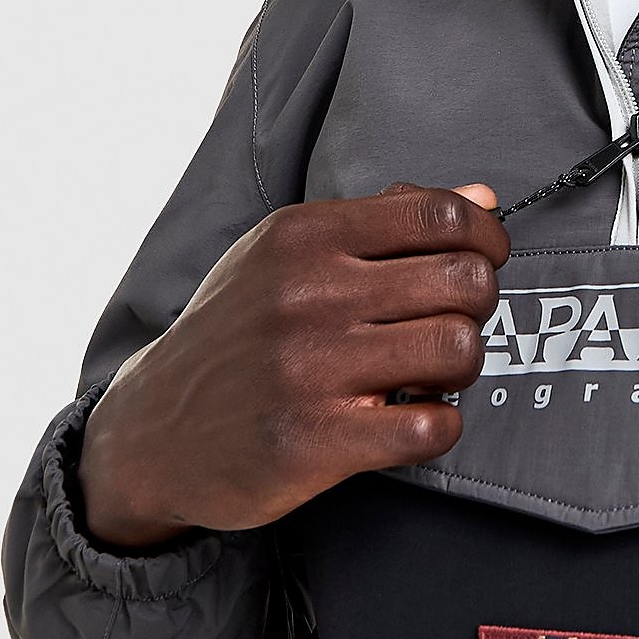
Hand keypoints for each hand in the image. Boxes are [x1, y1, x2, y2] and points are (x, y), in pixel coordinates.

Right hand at [75, 183, 507, 549]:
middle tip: (449, 324)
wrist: (153, 430)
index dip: (485, 238)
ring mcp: (310, 369)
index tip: (484, 260)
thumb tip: (483, 197)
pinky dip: (439, 425)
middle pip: (464, 281)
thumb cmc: (236, 335)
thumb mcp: (285, 254)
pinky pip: (429, 426)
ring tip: (430, 374)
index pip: (439, 214)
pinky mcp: (314, 441)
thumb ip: (383, 220)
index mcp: (304, 236)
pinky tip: (411, 418)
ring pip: (457, 349)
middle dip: (476, 306)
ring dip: (461, 368)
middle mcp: (307, 295)